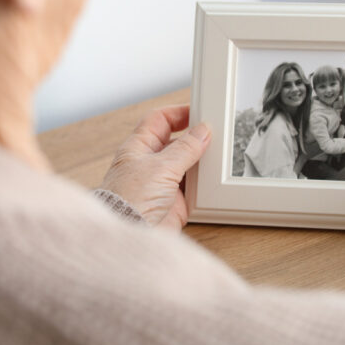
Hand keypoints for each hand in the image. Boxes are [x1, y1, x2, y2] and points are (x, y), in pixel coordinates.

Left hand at [98, 105, 210, 231]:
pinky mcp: (173, 203)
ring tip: (215, 156)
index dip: (178, 113)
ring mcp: (161, 183)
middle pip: (176, 142)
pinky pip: (192, 188)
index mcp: (139, 147)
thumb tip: (201, 132)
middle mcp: (149, 164)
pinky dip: (203, 184)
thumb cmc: (129, 199)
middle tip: (213, 133)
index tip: (198, 111)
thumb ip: (185, 149)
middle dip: (193, 138)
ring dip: (199, 161)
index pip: (159, 120)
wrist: (130, 232)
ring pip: (186, 164)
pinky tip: (212, 179)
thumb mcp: (161, 166)